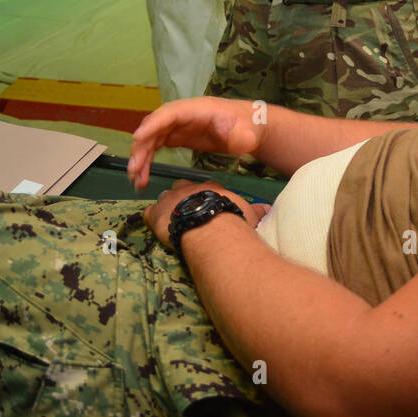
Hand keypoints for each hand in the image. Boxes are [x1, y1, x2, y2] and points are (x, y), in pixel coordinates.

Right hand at [128, 98, 262, 189]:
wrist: (251, 127)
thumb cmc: (249, 126)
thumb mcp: (247, 132)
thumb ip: (242, 137)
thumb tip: (241, 141)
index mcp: (197, 109)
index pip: (169, 114)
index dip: (153, 126)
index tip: (137, 139)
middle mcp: (183, 115)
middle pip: (155, 128)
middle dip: (141, 148)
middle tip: (134, 171)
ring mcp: (179, 126)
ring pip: (153, 139)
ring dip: (141, 158)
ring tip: (136, 180)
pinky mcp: (179, 136)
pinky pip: (157, 146)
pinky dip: (148, 160)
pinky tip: (143, 176)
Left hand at [144, 179, 270, 247]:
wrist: (211, 230)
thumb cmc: (233, 220)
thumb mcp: (249, 213)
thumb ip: (257, 210)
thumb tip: (269, 208)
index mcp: (212, 186)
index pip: (206, 186)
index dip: (206, 196)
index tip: (209, 206)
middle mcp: (190, 187)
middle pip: (183, 187)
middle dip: (184, 197)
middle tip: (190, 213)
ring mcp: (170, 199)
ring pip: (164, 198)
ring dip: (168, 208)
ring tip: (173, 222)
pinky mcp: (156, 214)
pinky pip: (148, 213)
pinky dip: (151, 219)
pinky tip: (156, 228)